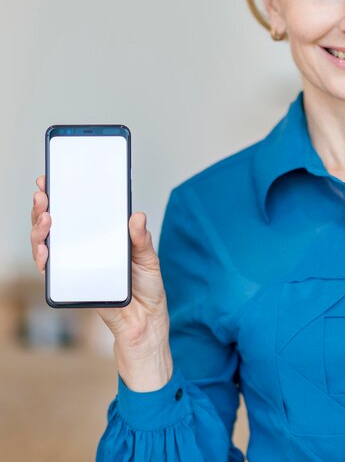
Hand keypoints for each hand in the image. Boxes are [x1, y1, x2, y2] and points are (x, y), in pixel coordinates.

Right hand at [31, 175, 172, 389]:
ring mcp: (75, 265)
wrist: (144, 321)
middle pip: (57, 224)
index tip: (53, 179)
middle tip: (44, 194)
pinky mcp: (71, 283)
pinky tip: (44, 251)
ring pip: (47, 244)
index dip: (64, 195)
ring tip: (46, 217)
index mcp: (104, 236)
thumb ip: (141, 239)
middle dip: (45, 207)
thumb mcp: (149, 258)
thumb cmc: (147, 287)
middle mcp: (85, 247)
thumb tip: (137, 216)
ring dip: (39, 229)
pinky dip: (43, 260)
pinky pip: (52, 271)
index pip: (80, 211)